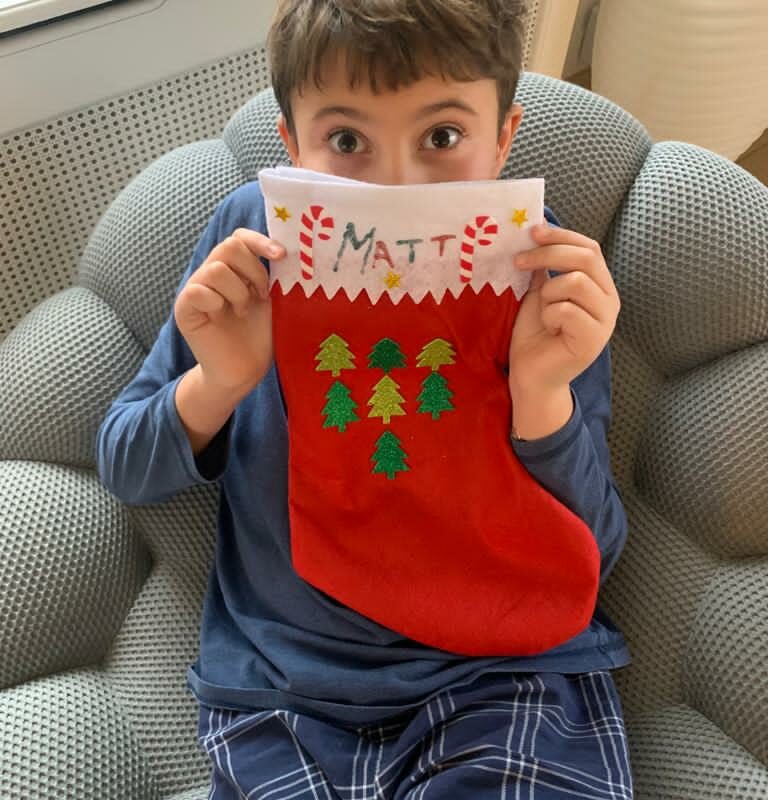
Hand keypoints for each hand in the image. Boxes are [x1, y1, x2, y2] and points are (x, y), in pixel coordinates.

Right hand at [174, 229, 284, 392]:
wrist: (244, 371)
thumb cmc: (259, 336)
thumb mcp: (272, 300)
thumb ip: (272, 274)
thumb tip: (287, 251)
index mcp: (233, 268)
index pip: (240, 237)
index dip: (260, 240)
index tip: (282, 256)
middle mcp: (211, 272)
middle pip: (229, 246)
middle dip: (254, 271)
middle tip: (261, 296)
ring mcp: (195, 288)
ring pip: (216, 269)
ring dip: (238, 291)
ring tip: (242, 311)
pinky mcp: (184, 307)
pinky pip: (198, 290)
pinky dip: (217, 303)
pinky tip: (222, 318)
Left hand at [508, 223, 620, 396]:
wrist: (531, 376)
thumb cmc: (535, 336)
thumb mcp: (539, 294)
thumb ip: (545, 269)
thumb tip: (537, 235)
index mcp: (599, 286)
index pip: (589, 248)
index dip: (561, 235)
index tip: (532, 231)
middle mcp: (609, 301)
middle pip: (586, 258)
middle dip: (548, 254)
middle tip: (519, 261)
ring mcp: (605, 321)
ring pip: (574, 282)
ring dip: (548, 293)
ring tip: (543, 312)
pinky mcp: (593, 340)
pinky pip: (566, 309)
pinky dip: (549, 315)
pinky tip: (549, 329)